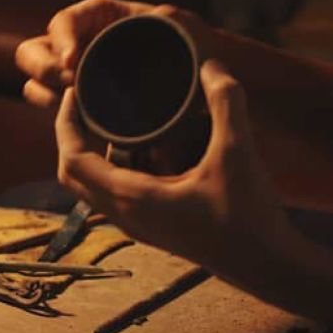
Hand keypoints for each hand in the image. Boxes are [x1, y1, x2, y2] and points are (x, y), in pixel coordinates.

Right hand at [16, 0, 213, 108]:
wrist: (203, 88)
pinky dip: (61, 122)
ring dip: (46, 98)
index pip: (63, 23)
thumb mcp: (188, 30)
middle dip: (44, 71)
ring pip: (35, 85)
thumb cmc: (193, 51)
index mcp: (97, 18)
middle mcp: (77, 45)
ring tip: (75, 111)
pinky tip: (84, 130)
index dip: (61, 40)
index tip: (72, 63)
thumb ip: (176, 20)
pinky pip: (54, 113)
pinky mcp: (80, 107)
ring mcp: (75, 78)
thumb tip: (162, 14)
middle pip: (33, 53)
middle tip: (71, 89)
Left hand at [56, 59, 305, 279]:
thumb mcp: (238, 152)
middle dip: (73, 135)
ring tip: (110, 115)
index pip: (72, 161)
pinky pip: (116, 192)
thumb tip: (210, 65)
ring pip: (94, 185)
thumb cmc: (249, 217)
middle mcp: (126, 215)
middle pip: (74, 174)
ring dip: (94, 151)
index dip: (65, 123)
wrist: (267, 267)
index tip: (75, 91)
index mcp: (132, 199)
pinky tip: (143, 143)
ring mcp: (138, 225)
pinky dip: (116, 166)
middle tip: (87, 100)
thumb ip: (226, 103)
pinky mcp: (153, 227)